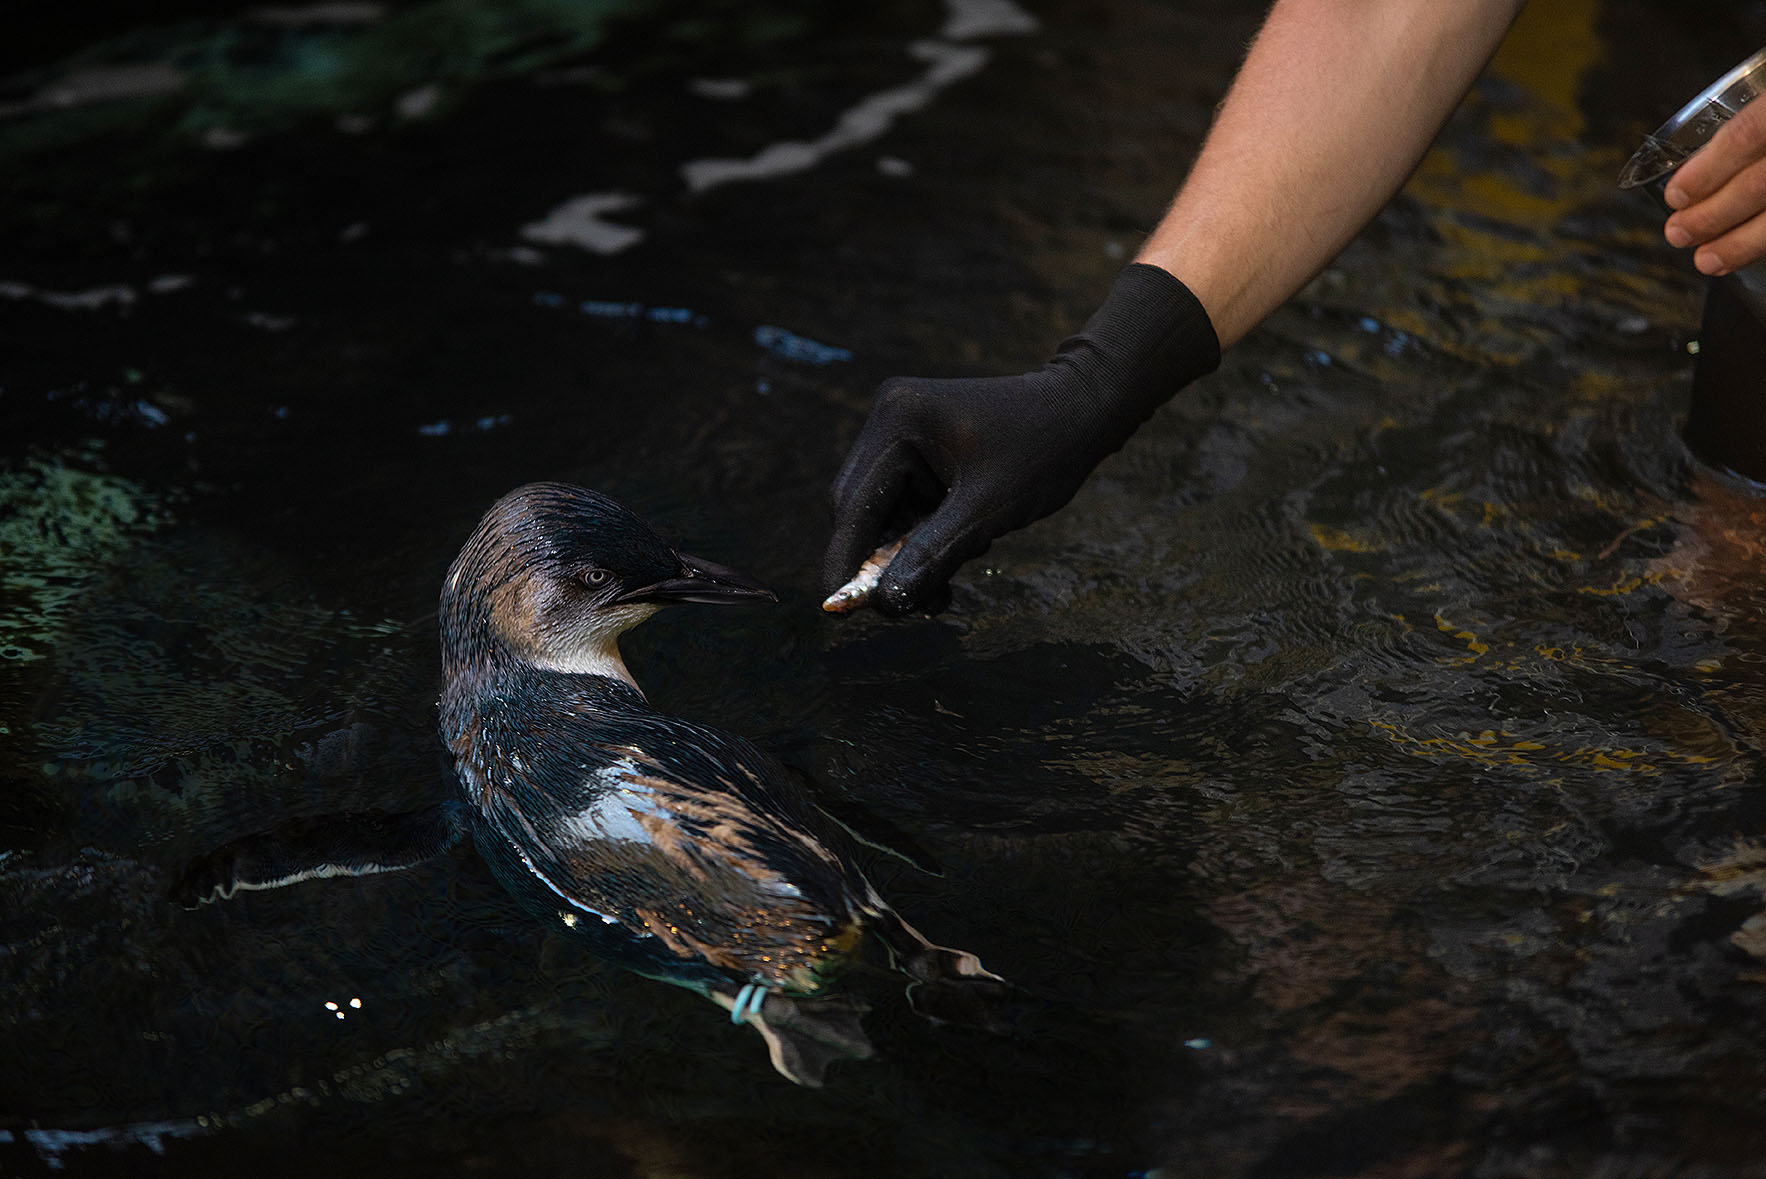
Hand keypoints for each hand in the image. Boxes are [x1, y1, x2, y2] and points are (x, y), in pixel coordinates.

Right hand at [823, 264, 1218, 614]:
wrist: (1083, 410)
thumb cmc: (1043, 451)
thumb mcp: (987, 511)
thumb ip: (932, 555)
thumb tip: (887, 605)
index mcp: (898, 421)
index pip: (853, 503)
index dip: (845, 561)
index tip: (837, 613)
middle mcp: (889, 419)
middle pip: (859, 510)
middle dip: (881, 563)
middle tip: (909, 609)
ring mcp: (902, 433)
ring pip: (882, 516)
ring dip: (905, 558)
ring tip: (944, 591)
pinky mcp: (919, 450)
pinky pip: (905, 507)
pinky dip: (922, 541)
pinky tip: (952, 562)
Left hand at [1664, 94, 1765, 274]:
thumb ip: (1751, 117)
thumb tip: (1700, 154)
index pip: (1748, 135)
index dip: (1707, 170)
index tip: (1675, 196)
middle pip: (1760, 184)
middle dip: (1712, 215)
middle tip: (1677, 232)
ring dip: (1740, 244)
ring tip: (1705, 260)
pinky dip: (1762, 243)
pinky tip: (1745, 254)